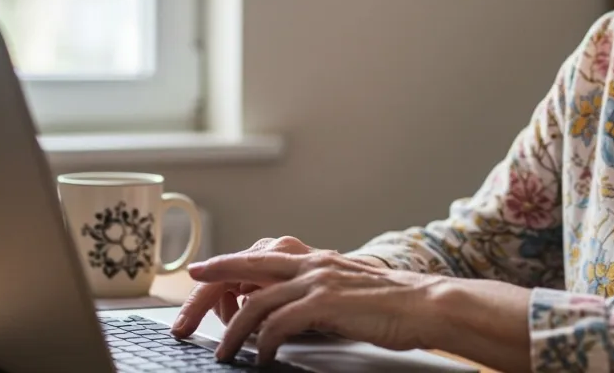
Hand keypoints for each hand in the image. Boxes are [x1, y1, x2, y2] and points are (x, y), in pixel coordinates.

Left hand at [181, 249, 443, 364]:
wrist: (426, 303)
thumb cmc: (392, 304)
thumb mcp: (346, 291)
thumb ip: (315, 295)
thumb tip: (285, 313)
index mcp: (316, 259)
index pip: (259, 256)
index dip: (227, 263)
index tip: (202, 270)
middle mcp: (312, 263)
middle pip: (247, 268)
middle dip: (212, 284)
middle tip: (187, 302)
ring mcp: (318, 280)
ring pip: (257, 300)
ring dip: (235, 329)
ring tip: (224, 351)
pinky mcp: (325, 302)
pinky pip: (280, 322)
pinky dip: (265, 341)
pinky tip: (262, 357)